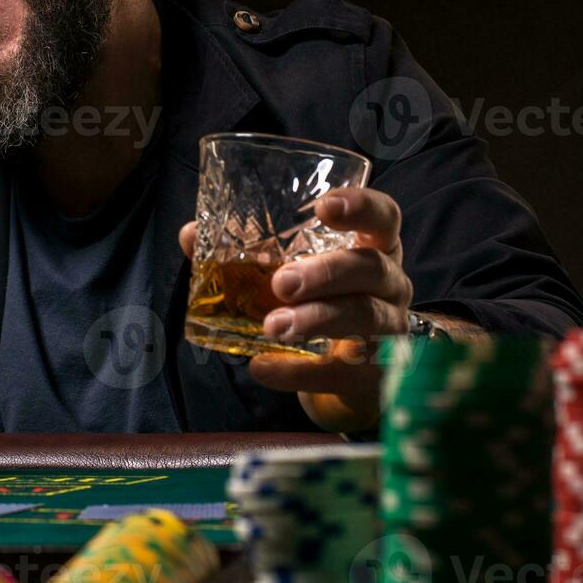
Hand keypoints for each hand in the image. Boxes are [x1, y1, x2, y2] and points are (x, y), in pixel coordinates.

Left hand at [178, 186, 413, 431]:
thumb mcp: (297, 271)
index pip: (383, 216)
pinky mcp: (375, 376)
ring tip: (273, 327)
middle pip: (371, 269)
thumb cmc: (324, 303)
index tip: (324, 207)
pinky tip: (263, 367)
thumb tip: (191, 234)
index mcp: (374, 247)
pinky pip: (340, 373)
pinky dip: (299, 372)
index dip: (360, 207)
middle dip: (327, 273)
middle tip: (282, 283)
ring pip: (364, 319)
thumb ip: (249, 252)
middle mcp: (391, 284)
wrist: (352, 373)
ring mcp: (389, 330)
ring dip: (317, 320)